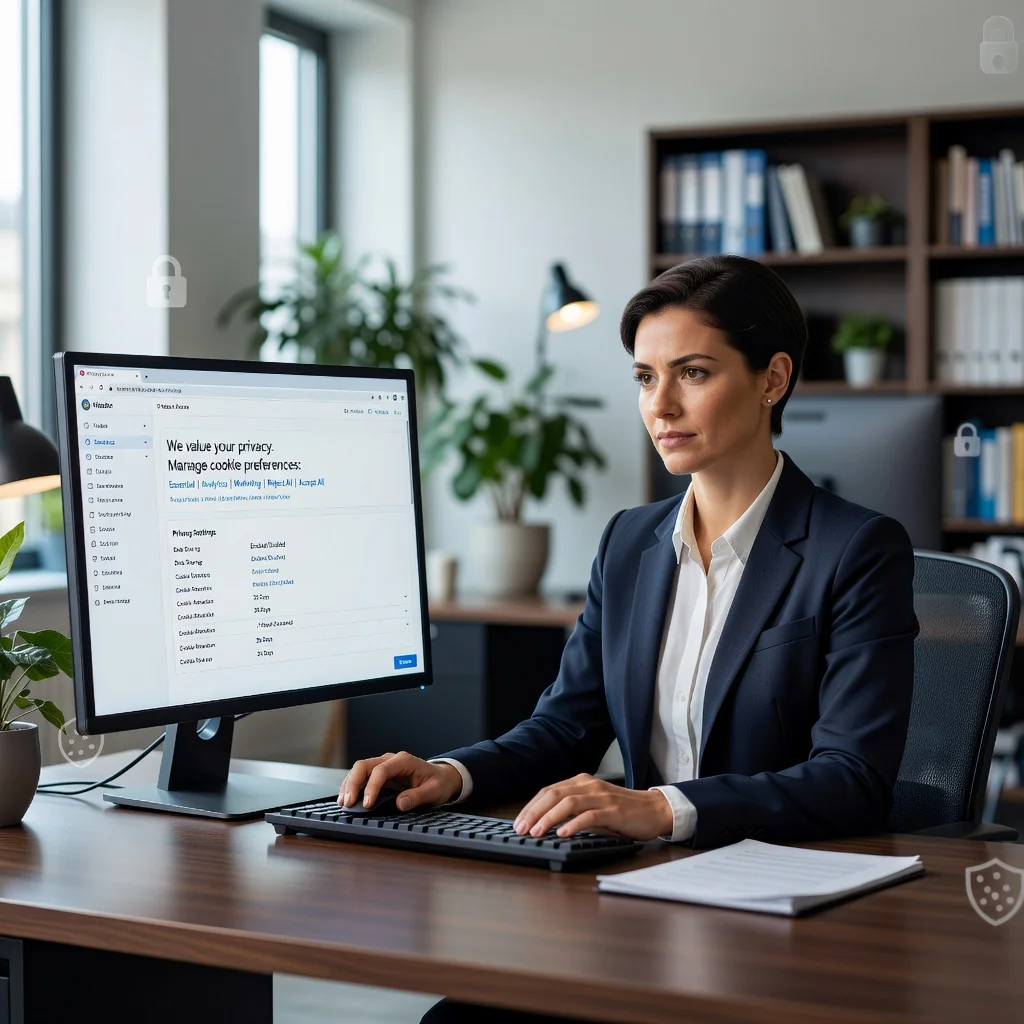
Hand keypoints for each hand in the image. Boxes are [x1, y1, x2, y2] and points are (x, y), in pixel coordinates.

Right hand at [339, 752, 462, 811]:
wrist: (441, 778)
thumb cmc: (438, 783)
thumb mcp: (434, 791)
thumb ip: (418, 796)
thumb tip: (400, 804)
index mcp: (404, 761)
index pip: (381, 770)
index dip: (372, 787)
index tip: (367, 804)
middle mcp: (391, 760)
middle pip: (364, 766)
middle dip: (353, 783)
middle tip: (348, 802)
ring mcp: (383, 766)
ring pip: (359, 769)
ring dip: (349, 785)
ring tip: (343, 803)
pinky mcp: (379, 774)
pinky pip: (361, 777)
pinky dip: (352, 786)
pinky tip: (346, 798)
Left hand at [513, 774, 672, 841]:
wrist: (655, 810)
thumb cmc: (623, 811)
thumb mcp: (593, 806)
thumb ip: (573, 809)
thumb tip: (545, 823)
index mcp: (582, 782)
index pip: (549, 791)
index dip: (531, 807)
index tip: (518, 823)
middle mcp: (589, 785)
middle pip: (554, 794)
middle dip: (534, 812)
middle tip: (521, 829)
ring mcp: (602, 797)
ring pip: (568, 803)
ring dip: (549, 818)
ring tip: (537, 833)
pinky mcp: (614, 810)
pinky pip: (590, 815)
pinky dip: (574, 824)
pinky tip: (563, 833)